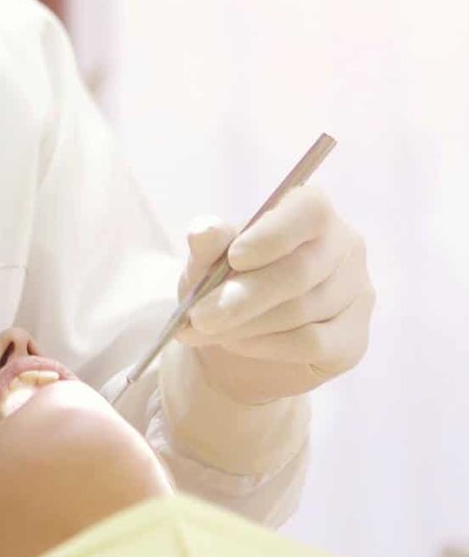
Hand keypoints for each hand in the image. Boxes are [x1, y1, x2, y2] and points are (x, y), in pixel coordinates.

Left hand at [175, 187, 373, 403]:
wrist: (231, 341)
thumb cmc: (219, 286)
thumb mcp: (203, 265)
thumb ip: (206, 246)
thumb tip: (205, 230)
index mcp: (310, 213)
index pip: (310, 210)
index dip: (274, 234)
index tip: (234, 257)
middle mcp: (344, 248)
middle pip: (301, 270)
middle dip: (244, 296)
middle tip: (199, 316)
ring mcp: (357, 294)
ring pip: (303, 310)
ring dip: (247, 324)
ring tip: (208, 329)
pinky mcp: (354, 339)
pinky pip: (313, 343)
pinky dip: (267, 345)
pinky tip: (239, 343)